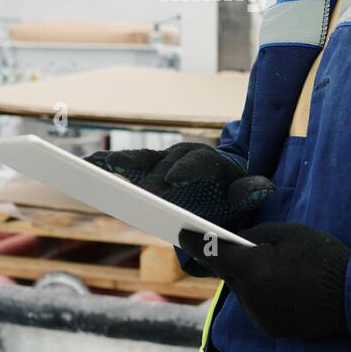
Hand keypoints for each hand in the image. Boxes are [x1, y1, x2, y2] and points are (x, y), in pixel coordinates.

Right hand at [85, 143, 271, 227]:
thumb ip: (251, 191)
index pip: (196, 162)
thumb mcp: (246, 195)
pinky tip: (87, 164)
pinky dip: (108, 163)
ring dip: (118, 162)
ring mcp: (162, 161)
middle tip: (136, 195)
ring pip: (140, 159)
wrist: (224, 188)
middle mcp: (183, 155)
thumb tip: (263, 187)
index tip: (171, 181)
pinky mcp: (147, 170)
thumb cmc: (233, 195)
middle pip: (163, 163)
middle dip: (150, 179)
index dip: (184, 170)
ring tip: (93, 165)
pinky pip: (126, 165)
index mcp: (209, 160)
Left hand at [177, 223, 350, 339]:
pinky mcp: (270, 329)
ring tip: (271, 268)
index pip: (215, 253)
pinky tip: (281, 286)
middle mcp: (251, 295)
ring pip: (241, 290)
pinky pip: (255, 306)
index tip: (181, 234)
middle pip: (228, 272)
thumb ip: (259, 234)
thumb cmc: (325, 259)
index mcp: (254, 268)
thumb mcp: (292, 233)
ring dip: (248, 278)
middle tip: (236, 246)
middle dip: (230, 259)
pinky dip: (260, 295)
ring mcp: (259, 315)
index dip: (196, 242)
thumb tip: (239, 240)